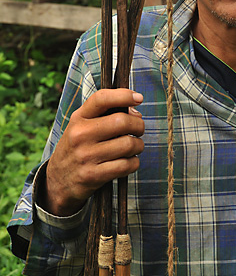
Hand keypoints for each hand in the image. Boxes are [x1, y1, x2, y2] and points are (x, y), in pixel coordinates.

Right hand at [40, 89, 144, 215]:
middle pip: (122, 121)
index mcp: (78, 118)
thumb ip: (106, 114)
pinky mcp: (93, 175)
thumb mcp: (82, 125)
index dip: (124, 95)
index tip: (138, 97)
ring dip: (138, 145)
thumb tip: (136, 113)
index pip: (102, 98)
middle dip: (138, 125)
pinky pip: (126, 165)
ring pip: (128, 144)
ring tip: (134, 146)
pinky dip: (134, 162)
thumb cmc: (78, 147)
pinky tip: (129, 161)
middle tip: (138, 130)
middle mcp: (80, 135)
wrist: (57, 180)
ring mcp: (86, 156)